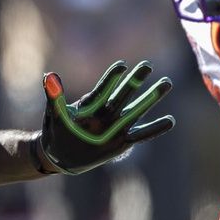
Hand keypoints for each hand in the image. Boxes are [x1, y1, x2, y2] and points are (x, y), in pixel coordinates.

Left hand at [37, 60, 174, 174]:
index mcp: (91, 103)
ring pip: (136, 110)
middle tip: (148, 64)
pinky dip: (155, 128)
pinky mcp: (122, 142)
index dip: (111, 77)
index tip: (121, 65)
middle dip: (135, 80)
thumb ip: (54, 96)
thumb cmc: (55, 130)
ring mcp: (116, 126)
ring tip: (166, 83)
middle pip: (123, 94)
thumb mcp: (54, 113)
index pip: (103, 88)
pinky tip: (170, 121)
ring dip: (150, 98)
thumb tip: (49, 76)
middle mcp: (106, 112)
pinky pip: (142, 134)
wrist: (59, 154)